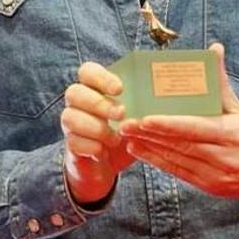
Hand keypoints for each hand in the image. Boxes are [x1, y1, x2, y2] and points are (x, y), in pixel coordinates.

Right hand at [61, 61, 134, 205]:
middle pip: (74, 92)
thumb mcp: (137, 118)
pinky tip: (103, 152)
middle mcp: (78, 103)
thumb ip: (144, 106)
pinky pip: (73, 142)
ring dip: (96, 128)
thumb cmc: (124, 135)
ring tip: (115, 139)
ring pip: (70, 117)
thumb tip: (168, 94)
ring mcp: (71, 123)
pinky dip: (92, 148)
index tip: (120, 89)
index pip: (87, 71)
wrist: (106, 166)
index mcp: (93, 89)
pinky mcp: (70, 144)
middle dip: (98, 103)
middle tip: (121, 114)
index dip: (101, 77)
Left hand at [118, 43, 238, 199]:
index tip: (145, 118)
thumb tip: (215, 48)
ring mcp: (216, 174)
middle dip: (150, 135)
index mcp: (232, 133)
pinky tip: (140, 150)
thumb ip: (221, 82)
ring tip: (127, 135)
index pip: (195, 128)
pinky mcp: (210, 186)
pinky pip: (179, 173)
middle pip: (181, 145)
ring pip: (177, 161)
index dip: (169, 125)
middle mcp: (224, 156)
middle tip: (126, 123)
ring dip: (149, 148)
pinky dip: (158, 162)